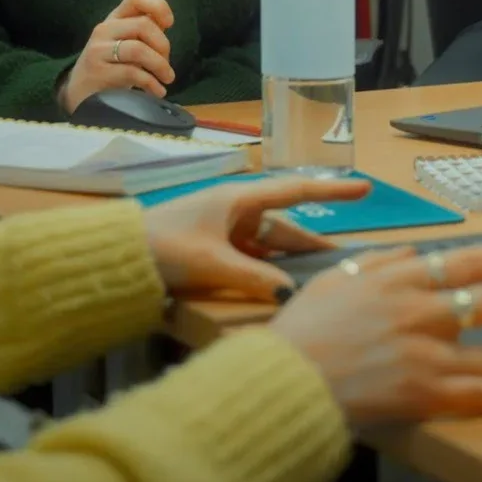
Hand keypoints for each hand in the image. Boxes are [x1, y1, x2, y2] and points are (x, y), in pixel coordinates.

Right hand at [61, 0, 175, 110]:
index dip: (158, 6)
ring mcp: (98, 50)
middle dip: (163, 46)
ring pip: (138, 49)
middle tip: (166, 63)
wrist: (80, 90)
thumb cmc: (111, 64)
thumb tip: (166, 23)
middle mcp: (105, 29)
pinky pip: (132, 73)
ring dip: (160, 66)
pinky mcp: (98, 72)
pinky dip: (151, 83)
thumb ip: (145, 32)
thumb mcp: (127, 42)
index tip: (169, 24)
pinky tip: (157, 91)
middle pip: (143, 25)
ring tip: (167, 78)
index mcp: (116, 18)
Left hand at [142, 177, 367, 298]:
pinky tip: (282, 291)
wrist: (116, 260)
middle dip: (313, 243)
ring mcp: (225, 231)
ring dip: (290, 262)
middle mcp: (236, 211)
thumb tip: (291, 294)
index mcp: (238, 200)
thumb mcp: (212, 264)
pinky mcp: (214, 251)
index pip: (296, 191)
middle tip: (344, 262)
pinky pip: (253, 259)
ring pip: (270, 246)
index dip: (333, 190)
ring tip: (320, 281)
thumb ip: (256, 279)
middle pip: (286, 227)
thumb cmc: (163, 248)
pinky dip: (269, 273)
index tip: (366, 187)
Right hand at [272, 244, 481, 424]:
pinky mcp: (421, 392)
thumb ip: (380, 262)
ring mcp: (424, 352)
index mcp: (401, 278)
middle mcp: (420, 309)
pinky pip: (479, 396)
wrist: (280, 380)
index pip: (473, 259)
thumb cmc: (300, 333)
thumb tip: (417, 254)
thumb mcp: (335, 279)